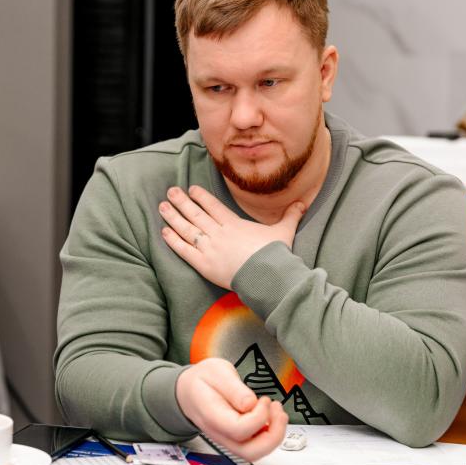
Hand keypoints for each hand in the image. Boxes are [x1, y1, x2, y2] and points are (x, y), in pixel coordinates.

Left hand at [159, 185, 304, 288]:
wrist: (267, 275)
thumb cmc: (275, 254)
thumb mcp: (284, 231)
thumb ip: (290, 216)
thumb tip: (303, 203)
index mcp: (234, 224)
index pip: (213, 206)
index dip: (201, 196)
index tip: (192, 189)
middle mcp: (218, 233)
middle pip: (196, 214)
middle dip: (182, 201)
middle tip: (171, 191)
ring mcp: (209, 248)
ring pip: (187, 229)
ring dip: (173, 217)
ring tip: (162, 206)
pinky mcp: (204, 264)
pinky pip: (184, 250)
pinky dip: (173, 240)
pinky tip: (164, 232)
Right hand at [176, 358, 288, 460]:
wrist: (188, 391)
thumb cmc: (202, 381)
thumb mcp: (216, 372)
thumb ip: (233, 387)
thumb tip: (251, 403)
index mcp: (212, 415)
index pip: (239, 430)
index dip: (259, 416)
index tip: (263, 399)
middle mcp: (221, 433)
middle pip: (250, 452)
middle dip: (273, 434)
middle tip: (277, 410)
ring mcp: (229, 439)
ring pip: (255, 452)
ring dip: (274, 435)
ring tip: (277, 412)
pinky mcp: (237, 438)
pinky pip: (256, 445)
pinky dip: (270, 433)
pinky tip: (271, 416)